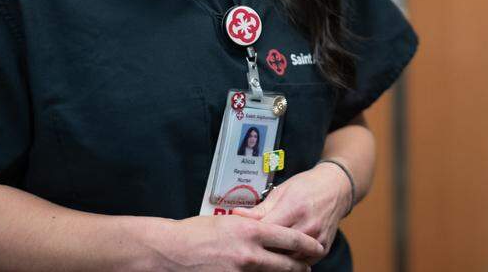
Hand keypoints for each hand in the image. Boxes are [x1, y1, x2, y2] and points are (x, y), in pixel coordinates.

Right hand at [154, 213, 323, 270]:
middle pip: (286, 263)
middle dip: (300, 266)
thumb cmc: (196, 232)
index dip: (306, 244)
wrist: (172, 251)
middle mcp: (250, 253)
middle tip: (308, 266)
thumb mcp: (229, 222)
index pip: (290, 238)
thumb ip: (250, 227)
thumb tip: (265, 229)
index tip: (316, 247)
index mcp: (252, 231)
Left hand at [233, 163, 352, 259]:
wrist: (336, 188)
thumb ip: (260, 209)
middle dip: (261, 250)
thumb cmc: (307, 186)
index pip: (265, 231)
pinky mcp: (323, 248)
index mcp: (294, 209)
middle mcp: (308, 226)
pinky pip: (301, 262)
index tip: (240, 237)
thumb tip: (236, 215)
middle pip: (276, 249)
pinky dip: (290, 259)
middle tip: (248, 249)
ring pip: (288, 259)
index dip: (250, 236)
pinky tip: (281, 254)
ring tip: (264, 252)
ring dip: (275, 257)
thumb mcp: (281, 191)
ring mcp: (317, 239)